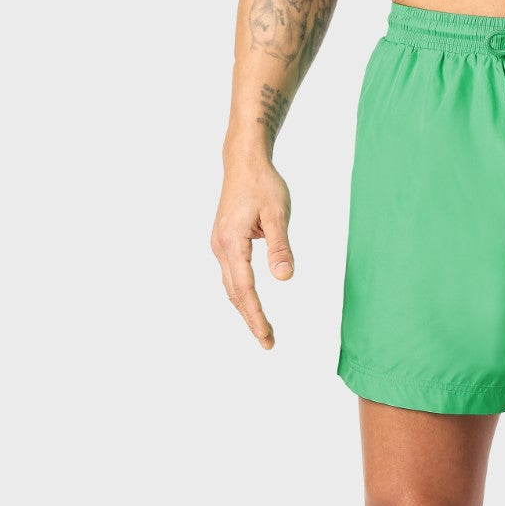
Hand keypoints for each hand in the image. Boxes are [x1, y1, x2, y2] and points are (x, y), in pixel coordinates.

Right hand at [210, 161, 294, 347]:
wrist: (243, 162)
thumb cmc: (263, 184)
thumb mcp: (278, 213)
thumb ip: (281, 246)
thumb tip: (285, 278)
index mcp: (232, 242)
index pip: (245, 289)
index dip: (256, 316)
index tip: (267, 337)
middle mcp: (220, 247)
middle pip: (234, 293)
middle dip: (250, 319)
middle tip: (268, 343)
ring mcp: (219, 244)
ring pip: (231, 285)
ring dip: (245, 308)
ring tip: (263, 329)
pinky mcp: (224, 241)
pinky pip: (232, 274)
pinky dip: (241, 292)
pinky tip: (251, 303)